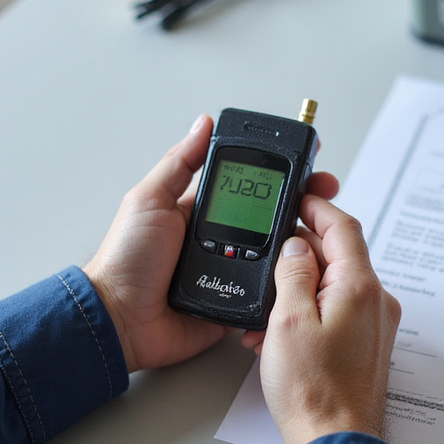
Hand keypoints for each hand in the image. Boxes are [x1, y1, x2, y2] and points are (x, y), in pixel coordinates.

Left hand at [83, 115, 339, 372]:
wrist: (120, 318)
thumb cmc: (126, 259)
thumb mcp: (149, 200)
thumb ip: (178, 163)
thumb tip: (203, 124)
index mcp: (201, 211)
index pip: (247, 188)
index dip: (276, 176)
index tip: (307, 164)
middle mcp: (219, 239)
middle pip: (270, 220)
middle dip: (299, 208)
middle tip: (322, 199)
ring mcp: (229, 272)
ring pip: (275, 256)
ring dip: (295, 246)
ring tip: (316, 233)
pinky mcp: (234, 304)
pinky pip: (266, 294)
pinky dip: (282, 284)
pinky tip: (301, 272)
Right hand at [248, 196, 400, 443]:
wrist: (334, 441)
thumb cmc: (313, 390)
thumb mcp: (288, 319)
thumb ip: (292, 272)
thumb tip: (295, 245)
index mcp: (360, 287)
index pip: (342, 227)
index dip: (317, 207)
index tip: (298, 197)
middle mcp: (376, 301)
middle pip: (338, 255)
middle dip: (300, 253)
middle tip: (268, 257)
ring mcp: (375, 324)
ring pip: (334, 285)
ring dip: (299, 287)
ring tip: (265, 311)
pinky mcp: (367, 344)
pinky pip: (338, 311)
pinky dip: (310, 310)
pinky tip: (281, 331)